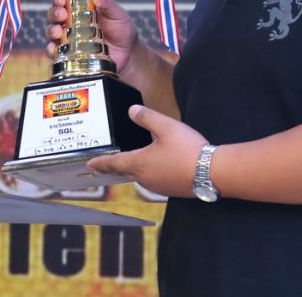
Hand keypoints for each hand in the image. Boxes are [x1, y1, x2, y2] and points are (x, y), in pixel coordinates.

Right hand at [45, 0, 138, 74]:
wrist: (128, 53)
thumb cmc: (121, 29)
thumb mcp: (117, 14)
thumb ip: (107, 3)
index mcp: (80, 8)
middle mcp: (71, 22)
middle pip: (54, 15)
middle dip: (54, 13)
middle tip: (61, 14)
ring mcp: (68, 39)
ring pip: (51, 32)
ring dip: (51, 30)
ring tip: (58, 31)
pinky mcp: (69, 54)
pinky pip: (55, 52)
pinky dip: (51, 50)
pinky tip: (54, 48)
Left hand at [88, 105, 206, 197]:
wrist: (212, 173)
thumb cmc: (187, 149)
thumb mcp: (166, 127)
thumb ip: (147, 117)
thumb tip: (131, 110)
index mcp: (139, 163)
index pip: (114, 163)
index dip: (100, 163)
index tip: (89, 165)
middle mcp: (145, 178)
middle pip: (124, 172)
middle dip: (114, 168)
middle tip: (103, 166)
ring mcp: (158, 186)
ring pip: (139, 177)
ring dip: (132, 170)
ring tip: (128, 163)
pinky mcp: (170, 190)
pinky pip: (152, 181)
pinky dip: (148, 173)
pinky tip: (156, 166)